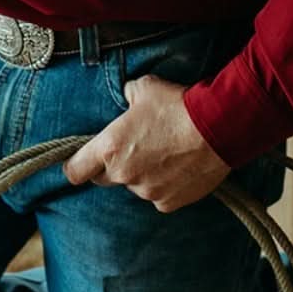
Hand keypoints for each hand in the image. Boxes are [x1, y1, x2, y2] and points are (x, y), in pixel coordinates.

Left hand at [63, 75, 230, 211]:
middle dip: (111, 167)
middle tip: (131, 149)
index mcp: (110, 148)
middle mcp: (124, 175)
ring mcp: (146, 192)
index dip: (74, 166)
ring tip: (164, 153)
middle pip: (103, 179)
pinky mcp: (168, 203)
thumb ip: (127, 96)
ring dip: (141, 175)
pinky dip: (164, 185)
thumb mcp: (144, 88)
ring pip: (135, 186)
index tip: (78, 163)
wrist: (217, 128)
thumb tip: (127, 98)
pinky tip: (178, 166)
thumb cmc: (177, 105)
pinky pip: (158, 196)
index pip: (75, 171)